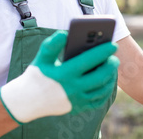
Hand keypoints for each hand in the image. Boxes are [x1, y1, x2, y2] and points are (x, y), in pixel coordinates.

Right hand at [0, 30, 118, 123]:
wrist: (27, 101)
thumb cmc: (36, 75)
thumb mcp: (41, 58)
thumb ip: (52, 45)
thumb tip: (65, 33)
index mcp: (63, 74)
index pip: (88, 61)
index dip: (102, 52)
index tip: (113, 44)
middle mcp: (71, 89)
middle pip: (99, 77)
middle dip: (110, 66)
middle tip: (115, 57)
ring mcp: (76, 101)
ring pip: (101, 89)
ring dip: (110, 78)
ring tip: (112, 67)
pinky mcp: (78, 108)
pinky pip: (97, 100)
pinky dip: (105, 90)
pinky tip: (107, 81)